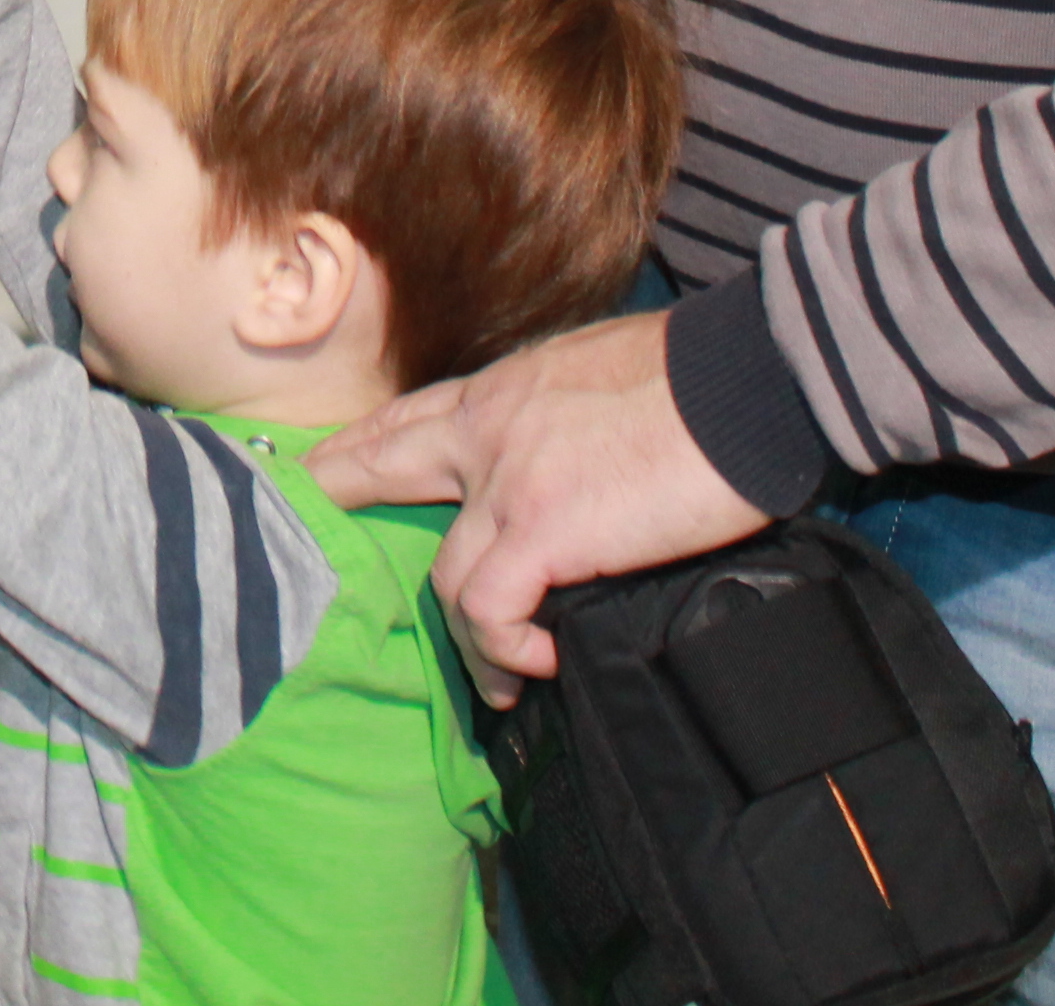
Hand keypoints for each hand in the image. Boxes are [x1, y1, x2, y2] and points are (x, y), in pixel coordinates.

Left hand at [306, 311, 765, 704]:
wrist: (749, 382)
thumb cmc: (703, 380)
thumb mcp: (602, 376)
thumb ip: (561, 417)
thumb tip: (571, 461)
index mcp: (506, 390)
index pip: (410, 417)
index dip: (362, 447)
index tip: (323, 468)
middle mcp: (488, 429)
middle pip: (380, 465)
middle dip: (334, 500)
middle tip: (305, 548)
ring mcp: (508, 480)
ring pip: (443, 577)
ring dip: (469, 639)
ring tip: (505, 678)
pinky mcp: (542, 529)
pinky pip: (487, 610)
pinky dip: (508, 648)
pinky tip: (544, 661)